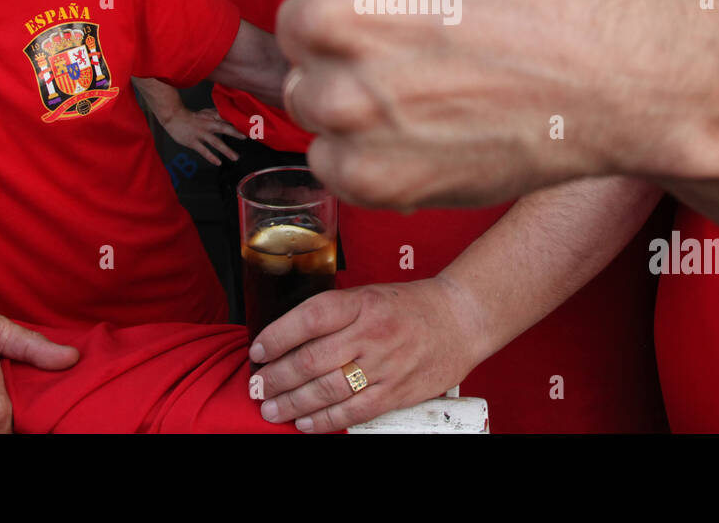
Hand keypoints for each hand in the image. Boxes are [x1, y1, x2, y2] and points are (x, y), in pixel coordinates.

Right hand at [160, 105, 243, 165]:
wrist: (173, 117)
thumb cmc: (191, 116)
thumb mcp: (206, 112)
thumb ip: (218, 114)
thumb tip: (230, 114)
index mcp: (212, 117)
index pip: (227, 119)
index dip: (238, 122)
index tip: (249, 125)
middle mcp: (208, 124)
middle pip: (224, 128)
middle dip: (235, 133)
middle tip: (246, 138)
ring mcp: (200, 133)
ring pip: (215, 142)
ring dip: (226, 150)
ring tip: (235, 157)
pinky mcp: (193, 141)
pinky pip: (203, 150)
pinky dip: (211, 157)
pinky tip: (219, 162)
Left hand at [249, 277, 485, 432]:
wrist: (460, 319)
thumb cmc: (411, 306)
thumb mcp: (370, 295)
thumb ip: (335, 314)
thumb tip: (288, 336)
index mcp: (362, 303)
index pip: (311, 317)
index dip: (278, 335)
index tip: (258, 350)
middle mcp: (372, 333)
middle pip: (313, 359)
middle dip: (278, 378)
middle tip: (257, 388)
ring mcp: (385, 365)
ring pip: (329, 390)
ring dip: (294, 403)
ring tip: (272, 409)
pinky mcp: (396, 392)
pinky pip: (353, 412)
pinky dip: (325, 421)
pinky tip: (305, 423)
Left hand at [267, 0, 659, 209]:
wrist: (622, 69)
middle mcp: (333, 13)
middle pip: (300, 27)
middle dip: (351, 31)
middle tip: (431, 33)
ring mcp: (350, 101)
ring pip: (310, 96)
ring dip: (357, 95)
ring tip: (434, 80)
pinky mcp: (369, 172)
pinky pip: (332, 161)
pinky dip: (373, 155)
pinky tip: (433, 128)